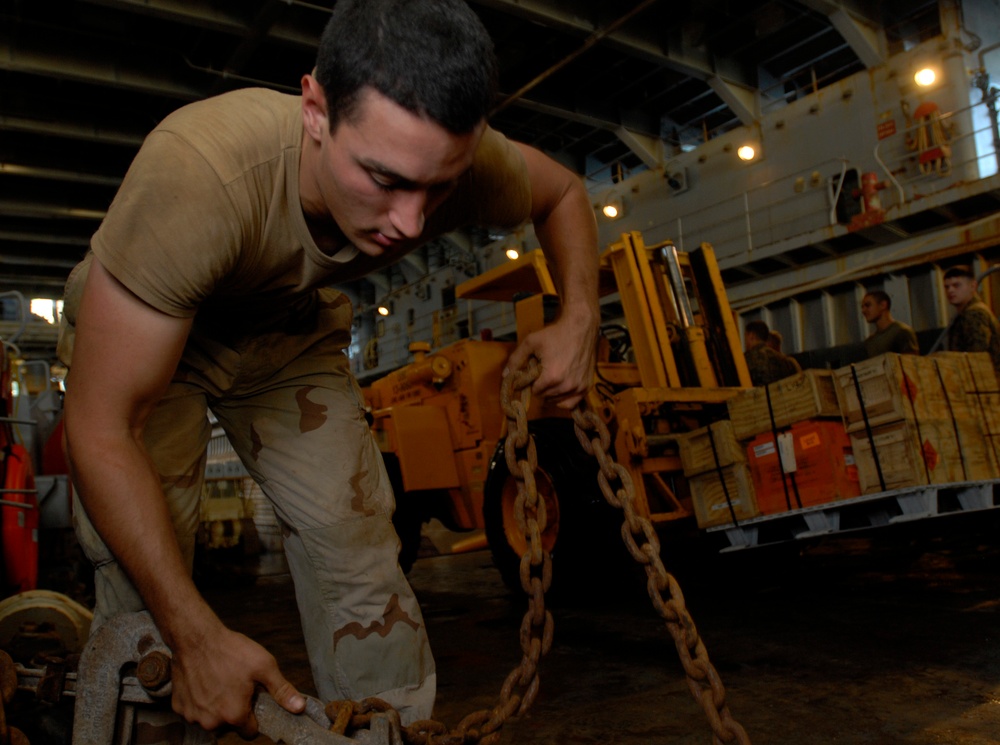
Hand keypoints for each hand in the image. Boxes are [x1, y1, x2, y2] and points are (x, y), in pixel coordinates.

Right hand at [169, 622, 304, 736]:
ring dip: (215, 707)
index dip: (254, 717)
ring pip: (210, 719)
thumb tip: (299, 707)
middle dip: (234, 710)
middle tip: (236, 686)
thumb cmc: (231, 650)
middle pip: (229, 725)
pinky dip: (199, 701)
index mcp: (235, 715)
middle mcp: (212, 722)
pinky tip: (204, 682)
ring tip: (219, 682)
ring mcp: (192, 716)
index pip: (250, 732)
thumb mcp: (264, 666)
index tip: (252, 700)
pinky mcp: (178, 707)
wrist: (196, 638)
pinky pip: (193, 711)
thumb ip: (282, 690)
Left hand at [505, 306, 597, 408]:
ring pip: (556, 400)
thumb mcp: (531, 342)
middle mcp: (566, 386)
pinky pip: (570, 403)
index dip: (531, 382)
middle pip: (544, 396)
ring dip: (551, 392)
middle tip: (543, 372)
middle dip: (541, 386)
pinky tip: (560, 388)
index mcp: (552, 377)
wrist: (580, 327)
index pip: (534, 391)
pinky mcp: (586, 387)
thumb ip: (516, 360)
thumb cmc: (554, 334)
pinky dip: (564, 399)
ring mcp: (578, 388)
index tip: (533, 371)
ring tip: (552, 376)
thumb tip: (505, 376)